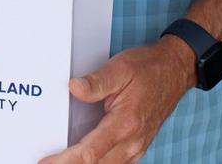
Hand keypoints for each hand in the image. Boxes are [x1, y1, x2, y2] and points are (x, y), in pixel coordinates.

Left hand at [38, 37, 195, 163]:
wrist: (175, 71)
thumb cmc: (149, 69)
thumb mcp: (121, 68)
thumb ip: (96, 82)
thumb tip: (74, 88)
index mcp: (125, 124)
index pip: (89, 153)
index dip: (65, 161)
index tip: (46, 162)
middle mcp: (132, 142)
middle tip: (46, 163)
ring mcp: (136, 148)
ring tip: (61, 161)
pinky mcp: (136, 148)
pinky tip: (82, 160)